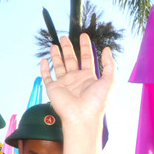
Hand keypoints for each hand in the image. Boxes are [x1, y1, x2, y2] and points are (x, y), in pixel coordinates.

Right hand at [40, 34, 114, 153]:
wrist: (82, 117)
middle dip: (68, 48)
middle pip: (71, 60)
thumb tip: (107, 49)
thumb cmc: (97, 101)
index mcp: (89, 78)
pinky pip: (47, 77)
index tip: (84, 36)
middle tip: (65, 36)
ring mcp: (64, 84)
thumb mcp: (109, 80)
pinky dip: (44, 69)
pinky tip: (44, 61)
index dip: (86, 47)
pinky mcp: (53, 89)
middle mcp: (76, 80)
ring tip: (54, 44)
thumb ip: (109, 64)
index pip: (87, 58)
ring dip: (57, 56)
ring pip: (59, 66)